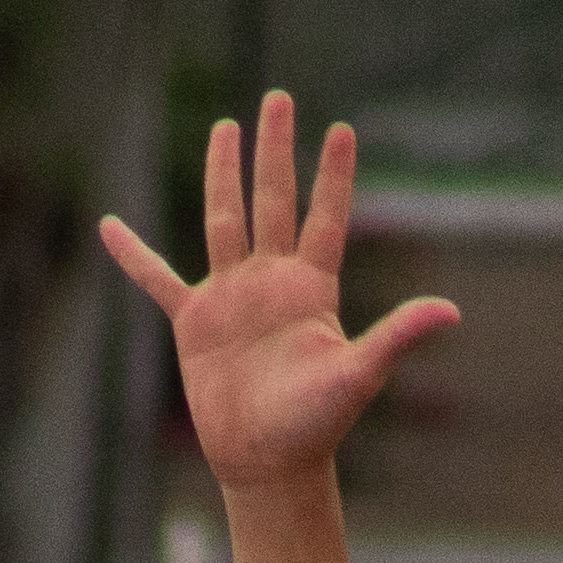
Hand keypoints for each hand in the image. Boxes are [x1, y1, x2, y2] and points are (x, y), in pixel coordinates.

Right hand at [100, 91, 456, 497]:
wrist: (268, 464)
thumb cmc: (316, 425)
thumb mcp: (358, 375)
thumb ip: (397, 336)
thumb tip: (452, 312)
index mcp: (312, 288)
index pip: (325, 217)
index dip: (333, 175)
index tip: (342, 130)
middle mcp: (272, 282)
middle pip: (273, 200)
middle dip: (275, 150)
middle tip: (279, 99)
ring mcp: (232, 296)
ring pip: (225, 219)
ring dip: (223, 174)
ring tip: (226, 127)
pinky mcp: (195, 321)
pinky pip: (158, 280)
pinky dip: (134, 257)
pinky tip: (110, 228)